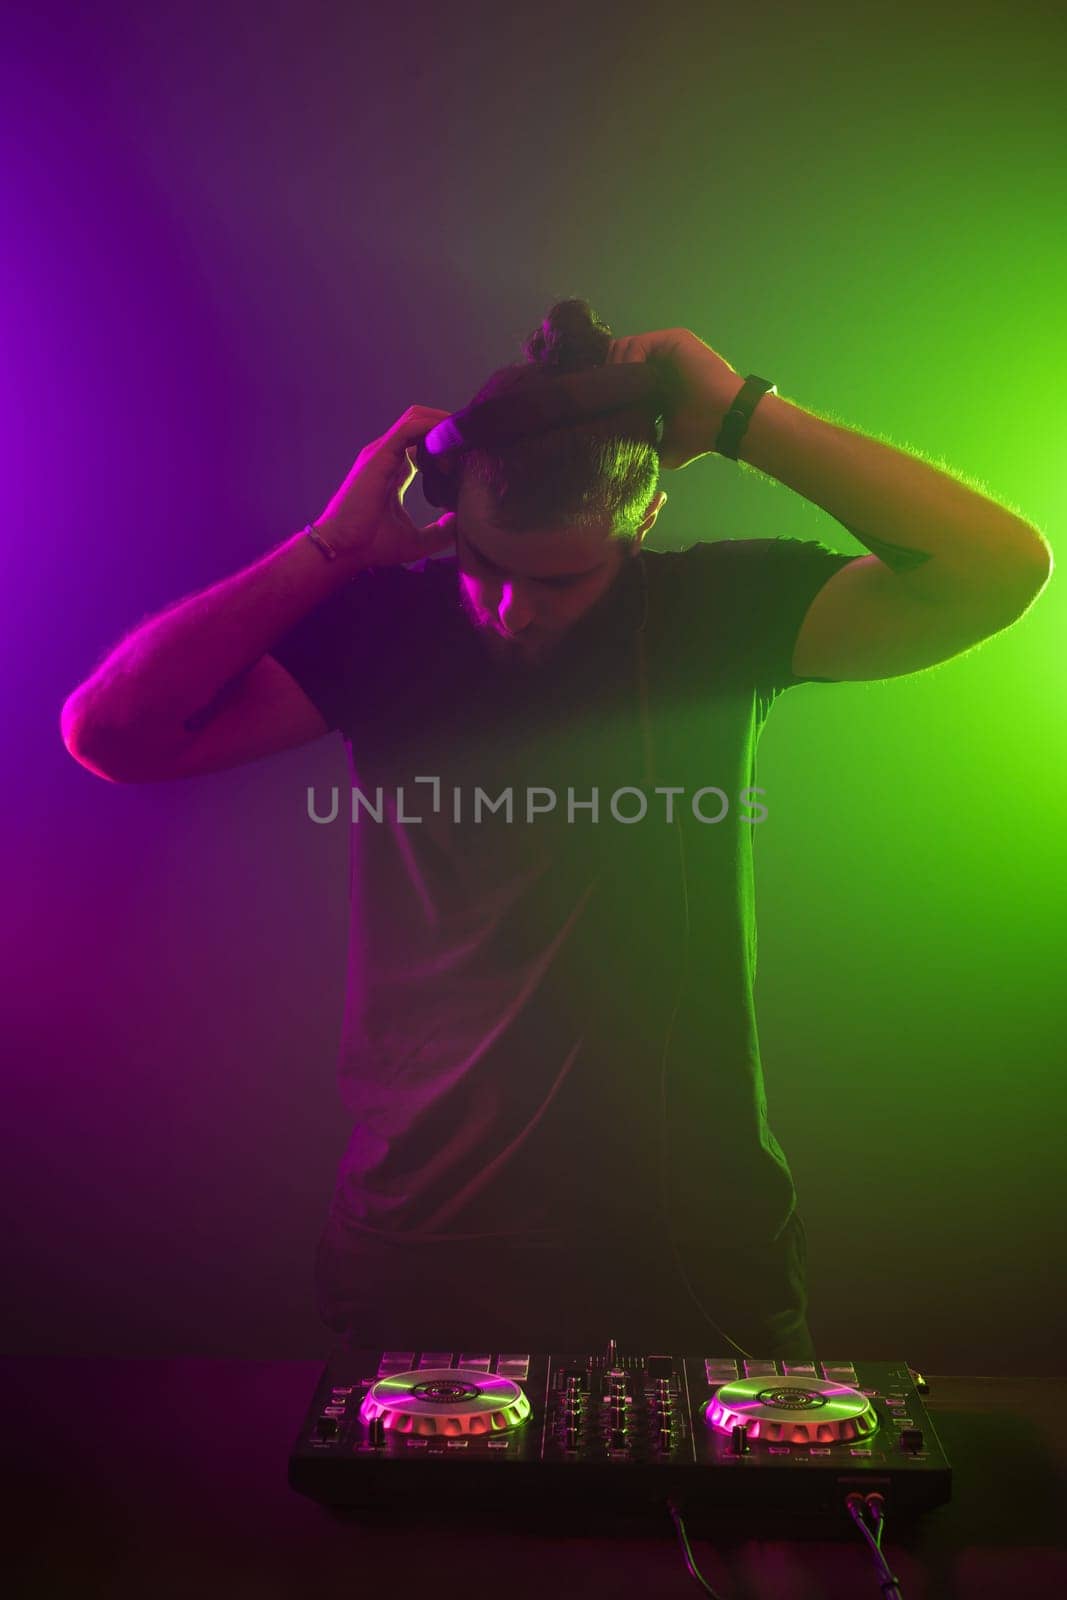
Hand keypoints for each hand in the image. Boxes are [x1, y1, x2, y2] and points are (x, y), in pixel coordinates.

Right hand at [313, 406, 456, 567]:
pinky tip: (450, 440)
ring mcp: (381, 452)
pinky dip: (431, 427)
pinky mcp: (379, 455)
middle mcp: (387, 456)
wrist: (342, 549)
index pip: (422, 441)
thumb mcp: (416, 540)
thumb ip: (440, 531)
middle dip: (447, 424)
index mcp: (395, 470)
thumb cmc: (371, 545)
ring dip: (442, 421)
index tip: (469, 454)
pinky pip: (409, 428)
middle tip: (473, 438)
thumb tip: (462, 521)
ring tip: (466, 435)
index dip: (446, 442)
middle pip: (420, 422)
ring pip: (416, 418)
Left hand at [605, 327, 743, 469]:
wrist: (726, 422)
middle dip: (607, 378)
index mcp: (655, 382)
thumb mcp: (665, 446)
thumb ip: (645, 444)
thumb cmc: (700, 436)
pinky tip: (631, 383)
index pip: (619, 375)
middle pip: (616, 358)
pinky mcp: (672, 339)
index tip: (602, 409)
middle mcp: (659, 361)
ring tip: (622, 395)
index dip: (607, 390)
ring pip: (623, 349)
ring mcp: (665, 349)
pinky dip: (628, 362)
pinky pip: (636, 344)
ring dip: (616, 371)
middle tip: (608, 402)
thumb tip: (622, 456)